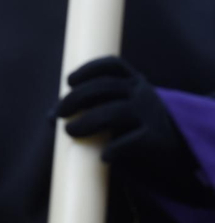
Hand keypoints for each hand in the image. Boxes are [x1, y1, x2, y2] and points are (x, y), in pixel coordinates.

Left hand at [58, 56, 191, 185]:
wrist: (174, 151)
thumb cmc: (134, 127)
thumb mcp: (115, 110)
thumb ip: (88, 109)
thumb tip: (49, 117)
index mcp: (133, 83)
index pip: (112, 65)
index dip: (89, 69)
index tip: (68, 81)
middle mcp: (142, 94)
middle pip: (105, 87)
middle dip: (76, 98)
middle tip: (58, 113)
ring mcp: (150, 115)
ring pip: (114, 112)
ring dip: (87, 121)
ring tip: (70, 131)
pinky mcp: (154, 139)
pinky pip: (130, 141)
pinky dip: (114, 149)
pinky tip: (103, 157)